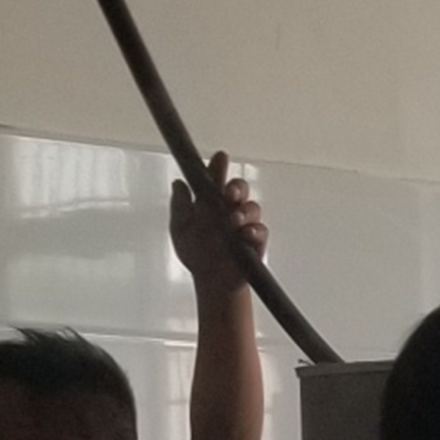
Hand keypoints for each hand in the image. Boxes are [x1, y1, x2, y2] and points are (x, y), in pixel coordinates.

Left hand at [168, 153, 265, 291]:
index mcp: (211, 202)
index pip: (216, 179)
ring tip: (234, 220)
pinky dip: (255, 231)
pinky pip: (261, 231)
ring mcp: (245, 225)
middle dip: (236, 187)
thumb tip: (178, 183)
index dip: (218, 167)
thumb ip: (180, 205)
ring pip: (252, 207)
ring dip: (244, 210)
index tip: (221, 157)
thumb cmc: (196, 254)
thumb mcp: (180, 228)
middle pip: (239, 188)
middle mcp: (230, 209)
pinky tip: (246, 234)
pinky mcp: (256, 242)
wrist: (210, 282)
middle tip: (229, 192)